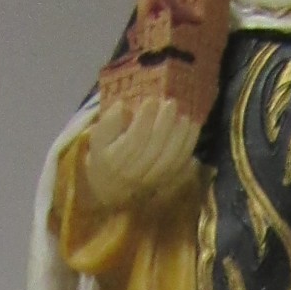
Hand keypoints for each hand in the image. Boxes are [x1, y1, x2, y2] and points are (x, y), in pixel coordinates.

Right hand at [84, 98, 201, 210]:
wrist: (111, 189)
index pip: (134, 140)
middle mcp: (134, 174)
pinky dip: (189, 149)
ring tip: (187, 115)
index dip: (144, 120)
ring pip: (171, 159)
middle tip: (172, 103)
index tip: (152, 100)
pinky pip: (180, 167)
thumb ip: (109, 122)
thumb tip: (123, 106)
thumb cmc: (105, 156)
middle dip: (166, 124)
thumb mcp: (98, 138)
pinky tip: (192, 132)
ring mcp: (151, 181)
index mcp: (115, 161)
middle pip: (155, 148)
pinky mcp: (164, 184)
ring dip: (182, 136)